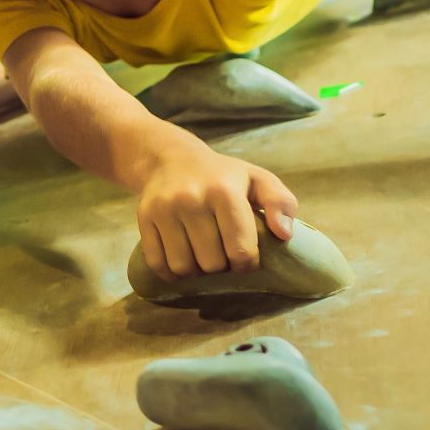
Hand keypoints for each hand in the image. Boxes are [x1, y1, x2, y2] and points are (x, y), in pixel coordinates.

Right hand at [127, 135, 297, 280]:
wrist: (170, 157)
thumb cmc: (222, 175)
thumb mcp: (258, 180)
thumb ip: (281, 203)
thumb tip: (284, 235)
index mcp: (224, 191)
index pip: (239, 250)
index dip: (246, 264)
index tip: (245, 258)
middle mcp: (191, 199)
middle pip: (211, 263)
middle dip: (221, 267)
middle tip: (222, 254)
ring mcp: (164, 209)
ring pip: (183, 267)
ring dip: (197, 271)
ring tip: (203, 257)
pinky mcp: (144, 218)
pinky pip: (158, 263)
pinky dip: (172, 272)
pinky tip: (183, 261)